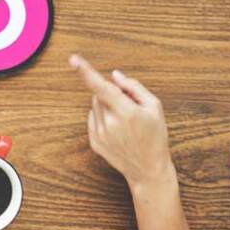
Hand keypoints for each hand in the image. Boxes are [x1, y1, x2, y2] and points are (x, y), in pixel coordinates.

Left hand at [72, 55, 173, 188]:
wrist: (149, 170)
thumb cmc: (155, 137)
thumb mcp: (154, 108)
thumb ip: (134, 87)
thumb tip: (115, 75)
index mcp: (126, 112)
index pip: (102, 87)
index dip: (86, 71)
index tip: (74, 59)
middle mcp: (109, 123)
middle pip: (100, 95)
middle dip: (111, 94)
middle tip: (129, 107)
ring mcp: (100, 134)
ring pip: (95, 106)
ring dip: (107, 107)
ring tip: (126, 122)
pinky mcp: (94, 142)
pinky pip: (93, 120)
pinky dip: (103, 119)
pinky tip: (118, 131)